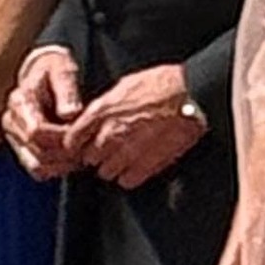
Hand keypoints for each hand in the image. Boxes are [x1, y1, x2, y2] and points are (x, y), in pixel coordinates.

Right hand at [3, 44, 83, 178]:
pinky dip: (57, 169)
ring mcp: (15, 138)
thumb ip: (66, 90)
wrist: (44, 74)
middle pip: (38, 152)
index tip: (79, 130)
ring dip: (63, 164)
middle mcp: (12, 122)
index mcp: (20, 102)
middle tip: (86, 145)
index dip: (61, 136)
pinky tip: (72, 158)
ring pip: (38, 166)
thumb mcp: (63, 70)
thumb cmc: (55, 71)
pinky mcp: (21, 149)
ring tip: (81, 152)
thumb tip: (68, 113)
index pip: (36, 132)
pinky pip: (38, 171)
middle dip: (66, 152)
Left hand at [63, 63, 206, 191]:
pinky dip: (129, 176)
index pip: (73, 139)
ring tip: (124, 158)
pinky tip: (137, 166)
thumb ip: (105, 106)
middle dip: (95, 155)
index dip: (76, 143)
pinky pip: (127, 181)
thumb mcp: (123, 86)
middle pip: (88, 158)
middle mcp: (110, 134)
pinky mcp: (147, 165)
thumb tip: (95, 117)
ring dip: (112, 167)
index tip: (82, 144)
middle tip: (107, 149)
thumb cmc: (161, 84)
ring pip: (106, 172)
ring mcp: (128, 152)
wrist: (190, 94)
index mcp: (101, 112)